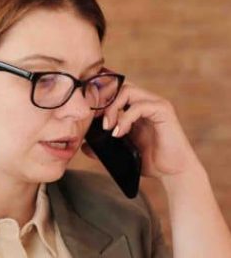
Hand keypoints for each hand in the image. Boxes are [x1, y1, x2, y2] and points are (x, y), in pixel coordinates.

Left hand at [83, 82, 200, 181]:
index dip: (99, 99)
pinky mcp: (163, 111)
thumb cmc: (149, 161)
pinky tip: (119, 133)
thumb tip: (84, 145)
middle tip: (96, 122)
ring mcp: (155, 104)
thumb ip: (103, 146)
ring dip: (112, 108)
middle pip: (118, 86)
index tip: (88, 117)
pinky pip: (139, 106)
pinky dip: (125, 118)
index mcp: (135, 108)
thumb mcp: (120, 152)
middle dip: (103, 101)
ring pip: (127, 91)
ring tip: (108, 128)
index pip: (114, 91)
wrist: (173, 172)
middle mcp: (145, 101)